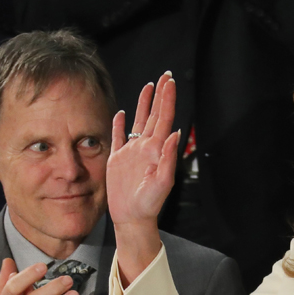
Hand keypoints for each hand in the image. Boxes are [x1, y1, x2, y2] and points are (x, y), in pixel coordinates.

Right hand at [107, 72, 178, 283]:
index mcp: (156, 150)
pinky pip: (119, 137)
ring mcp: (132, 152)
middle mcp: (145, 147)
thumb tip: (175, 133)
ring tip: (149, 86)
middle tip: (165, 76)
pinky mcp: (118, 159)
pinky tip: (123, 113)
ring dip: (144, 104)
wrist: (132, 218)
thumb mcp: (162, 183)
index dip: (167, 100)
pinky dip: (120, 124)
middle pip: (154, 115)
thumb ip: (168, 159)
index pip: (164, 119)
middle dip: (160, 96)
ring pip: (139, 121)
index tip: (170, 82)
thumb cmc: (149, 205)